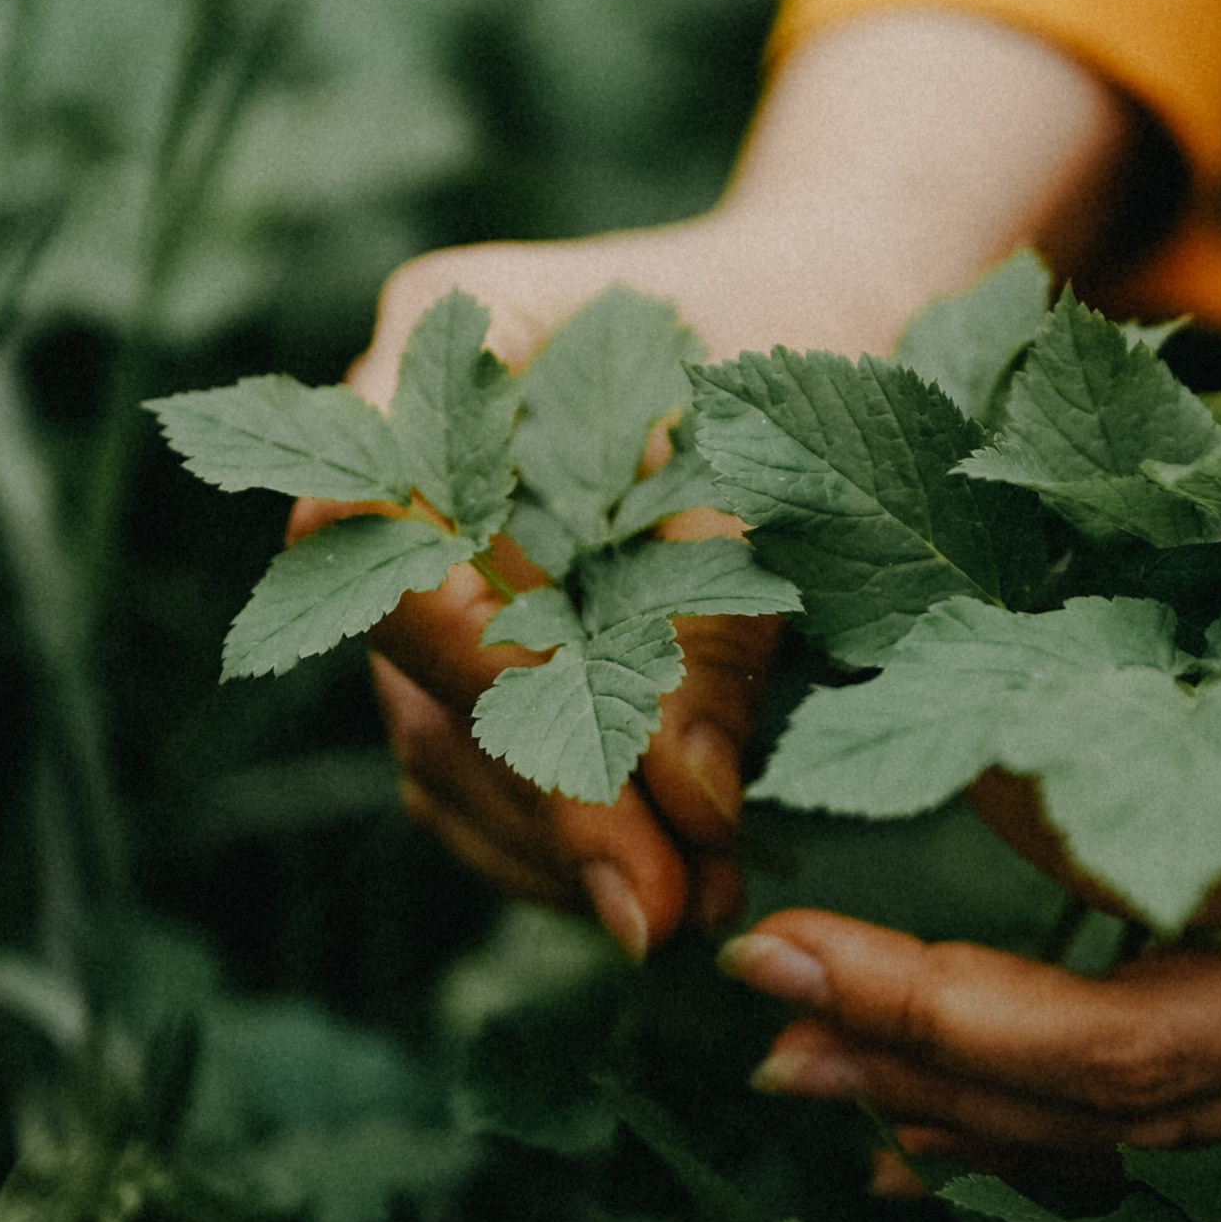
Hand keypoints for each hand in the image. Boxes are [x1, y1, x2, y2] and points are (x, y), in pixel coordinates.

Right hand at [348, 12, 1140, 956]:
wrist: (842, 306)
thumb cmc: (820, 341)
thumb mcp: (786, 466)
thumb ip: (723, 621)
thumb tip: (690, 810)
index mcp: (448, 333)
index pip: (378, 519)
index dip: (467, 656)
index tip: (588, 769)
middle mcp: (399, 446)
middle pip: (409, 657)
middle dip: (542, 795)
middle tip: (663, 910)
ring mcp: (421, 551)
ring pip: (434, 738)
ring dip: (550, 846)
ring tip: (685, 915)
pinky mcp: (472, 640)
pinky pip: (471, 770)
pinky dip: (555, 841)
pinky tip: (659, 892)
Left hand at [720, 451, 1220, 1157]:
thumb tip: (1025, 669)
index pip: (1138, 959)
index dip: (963, 934)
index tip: (819, 884)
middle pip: (1121, 1079)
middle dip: (922, 1041)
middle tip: (759, 990)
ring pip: (1144, 1126)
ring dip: (959, 1106)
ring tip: (800, 1078)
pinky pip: (1184, 1121)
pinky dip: (1044, 1124)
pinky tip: (927, 1125)